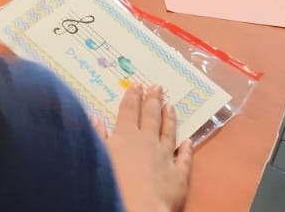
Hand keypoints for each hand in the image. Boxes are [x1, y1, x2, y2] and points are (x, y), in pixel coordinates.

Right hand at [101, 84, 192, 211]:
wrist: (137, 208)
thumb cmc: (112, 181)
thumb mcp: (97, 155)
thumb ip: (97, 136)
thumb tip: (96, 119)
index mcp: (125, 135)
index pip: (129, 111)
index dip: (133, 97)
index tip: (137, 84)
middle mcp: (146, 141)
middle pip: (151, 116)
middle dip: (153, 100)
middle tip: (157, 87)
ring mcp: (165, 157)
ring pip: (169, 133)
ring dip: (169, 118)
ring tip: (171, 106)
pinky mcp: (178, 175)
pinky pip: (184, 159)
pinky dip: (187, 149)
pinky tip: (189, 141)